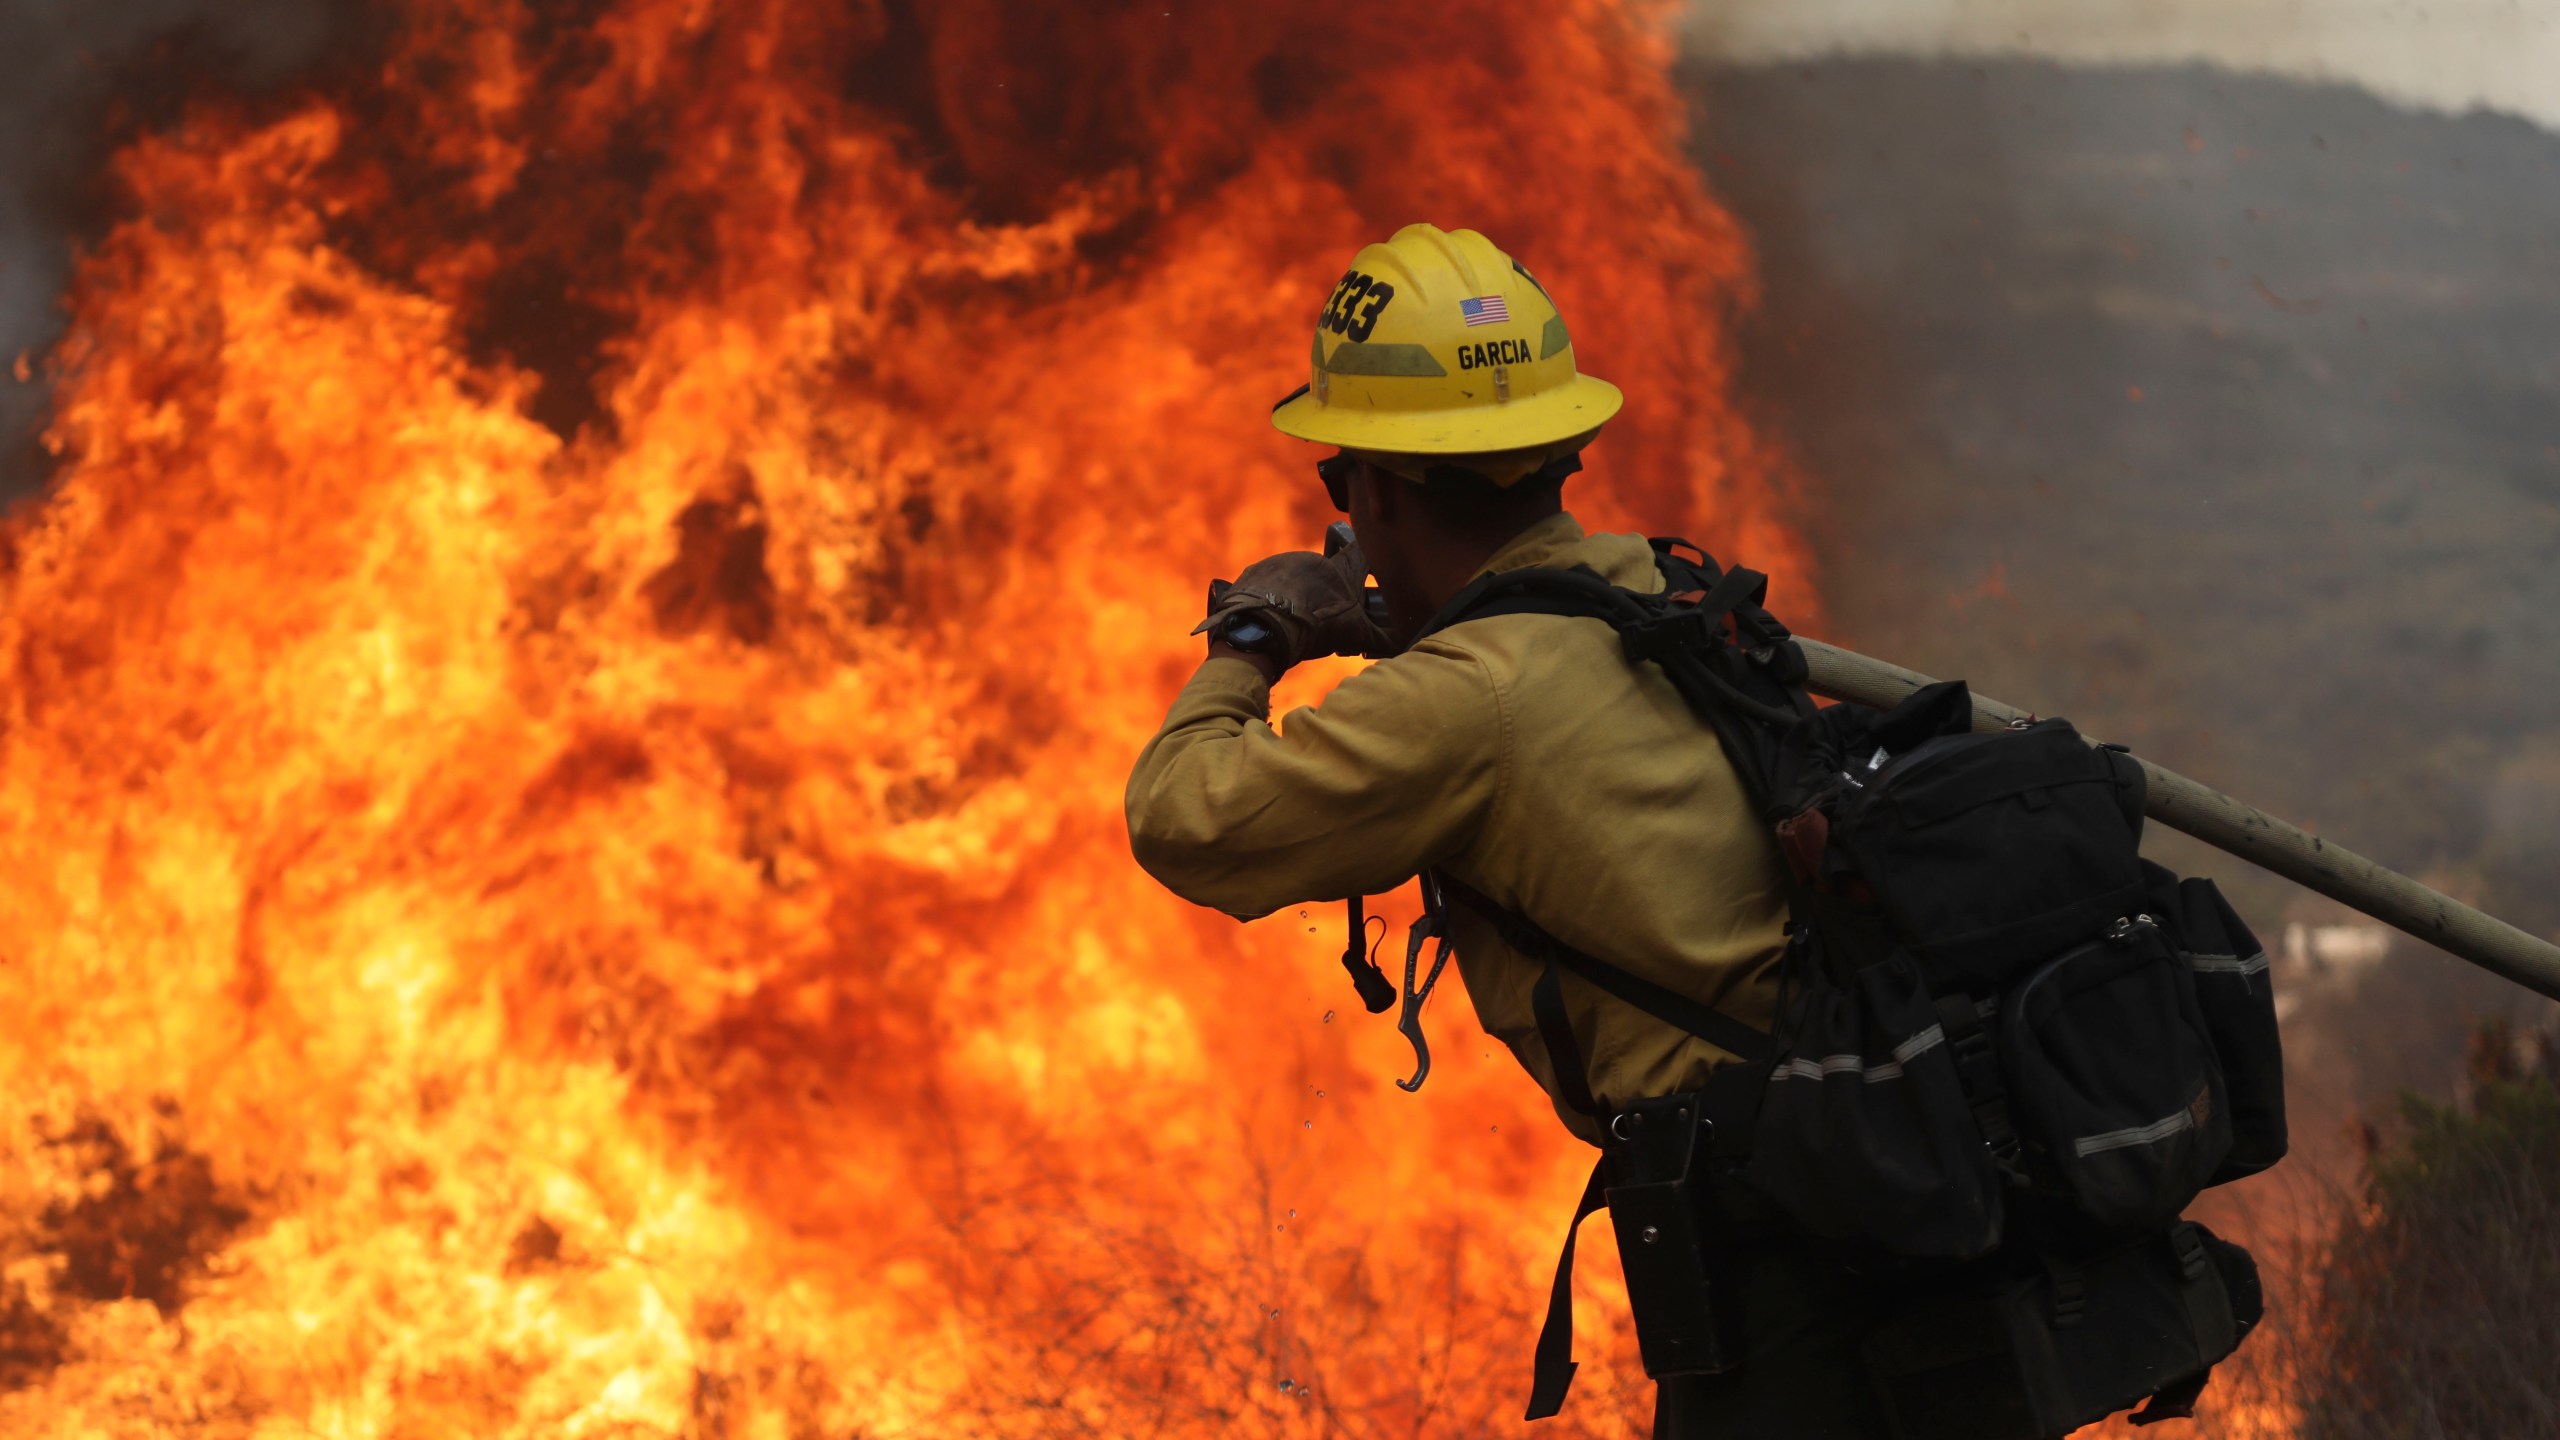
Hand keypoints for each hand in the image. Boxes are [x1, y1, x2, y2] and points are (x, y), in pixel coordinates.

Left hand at [1192, 541, 1386, 671]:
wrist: (1264, 628)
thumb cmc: (1315, 627)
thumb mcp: (1354, 635)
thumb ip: (1381, 639)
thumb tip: (1403, 644)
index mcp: (1339, 569)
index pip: (1360, 554)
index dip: (1366, 560)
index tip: (1369, 565)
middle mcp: (1311, 558)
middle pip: (1324, 572)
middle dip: (1325, 592)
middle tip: (1323, 616)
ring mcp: (1280, 562)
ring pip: (1294, 577)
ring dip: (1297, 594)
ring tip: (1294, 621)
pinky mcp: (1255, 572)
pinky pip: (1268, 583)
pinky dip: (1271, 596)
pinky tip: (1272, 617)